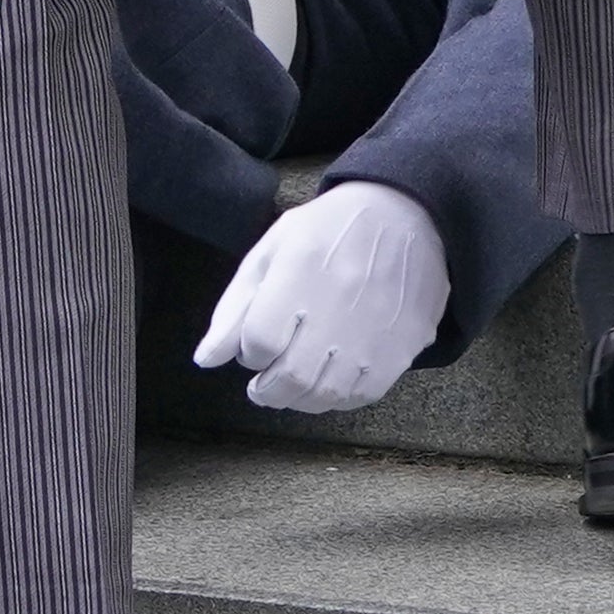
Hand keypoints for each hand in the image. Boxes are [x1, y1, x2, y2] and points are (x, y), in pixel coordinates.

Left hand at [191, 179, 450, 416]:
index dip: (248, 353)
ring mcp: (372, 332)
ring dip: (300, 398)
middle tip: (264, 385)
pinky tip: (329, 379)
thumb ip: (235, 305)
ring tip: (294, 383)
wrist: (407, 214)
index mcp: (298, 272)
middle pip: (289, 377)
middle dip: (267, 390)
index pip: (258, 341)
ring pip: (325, 394)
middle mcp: (336, 307)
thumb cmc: (330, 230)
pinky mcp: (401, 348)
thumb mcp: (273, 249)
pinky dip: (337, 398)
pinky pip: (361, 395)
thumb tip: (206, 359)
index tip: (254, 348)